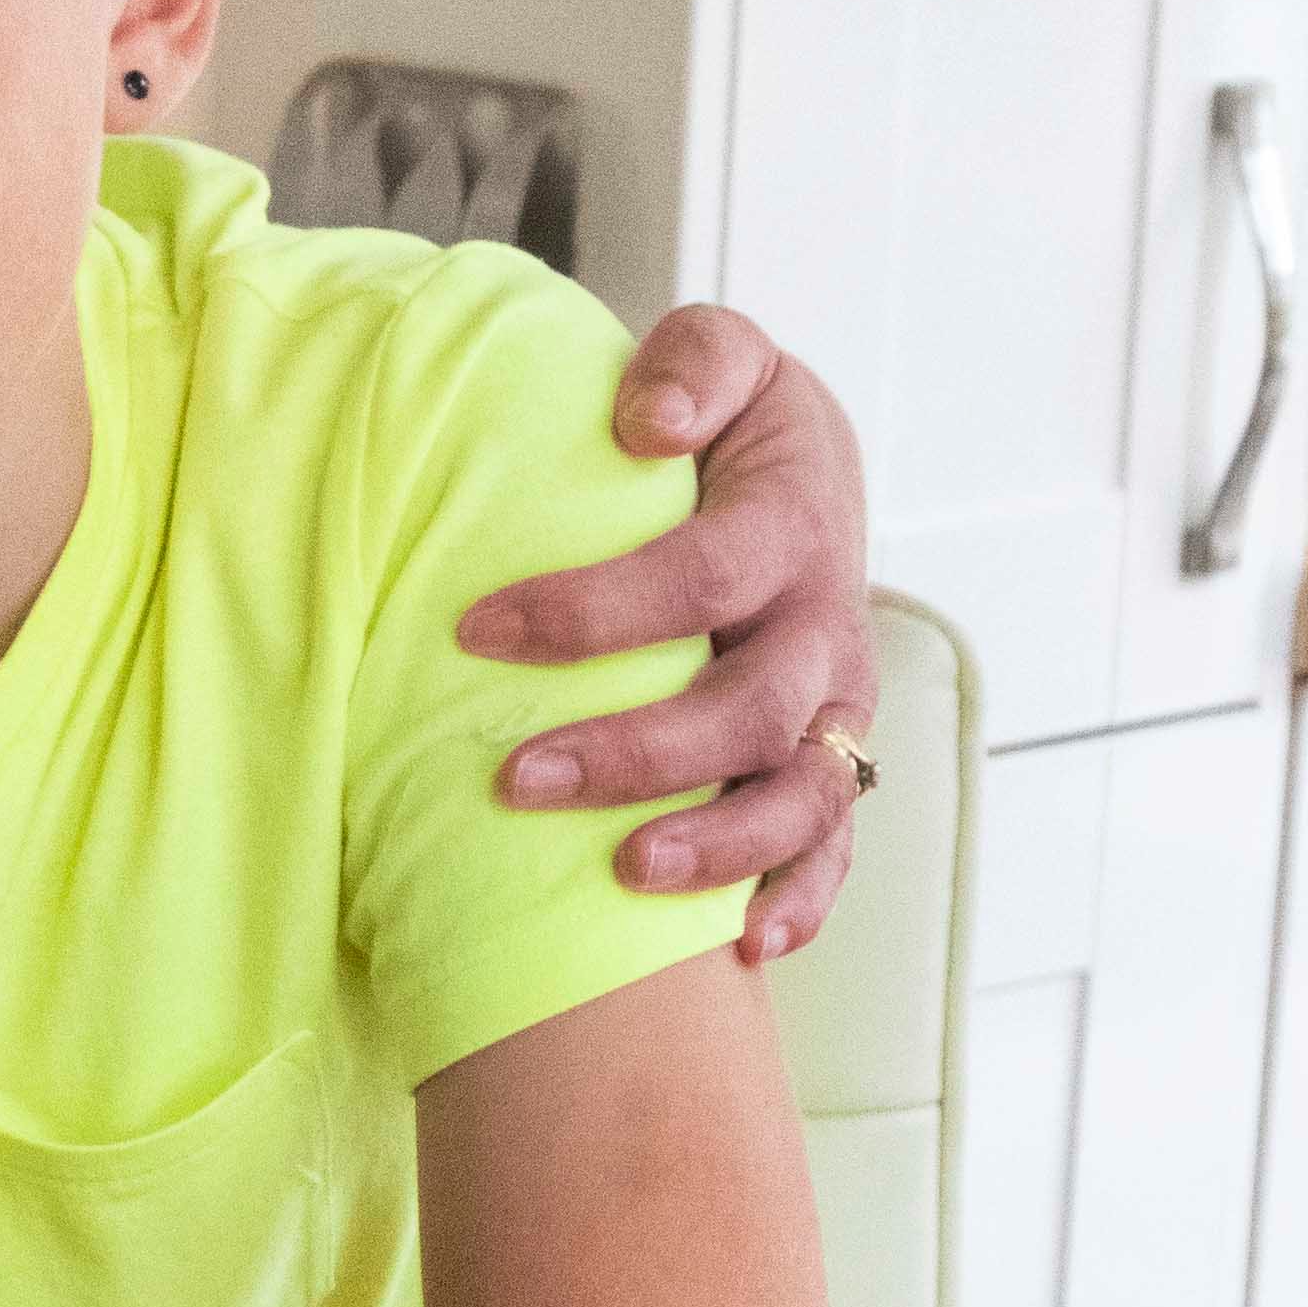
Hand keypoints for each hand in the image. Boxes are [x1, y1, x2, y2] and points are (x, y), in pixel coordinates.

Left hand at [459, 307, 880, 966]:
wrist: (798, 477)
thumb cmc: (727, 428)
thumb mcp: (720, 359)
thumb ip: (693, 365)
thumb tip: (645, 422)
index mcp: (792, 526)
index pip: (704, 575)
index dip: (594, 610)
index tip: (476, 629)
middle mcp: (822, 629)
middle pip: (752, 708)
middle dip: (639, 752)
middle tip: (517, 778)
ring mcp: (831, 711)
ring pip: (801, 796)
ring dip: (719, 844)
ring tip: (626, 871)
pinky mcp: (827, 767)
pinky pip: (830, 850)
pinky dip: (798, 901)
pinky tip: (742, 947)